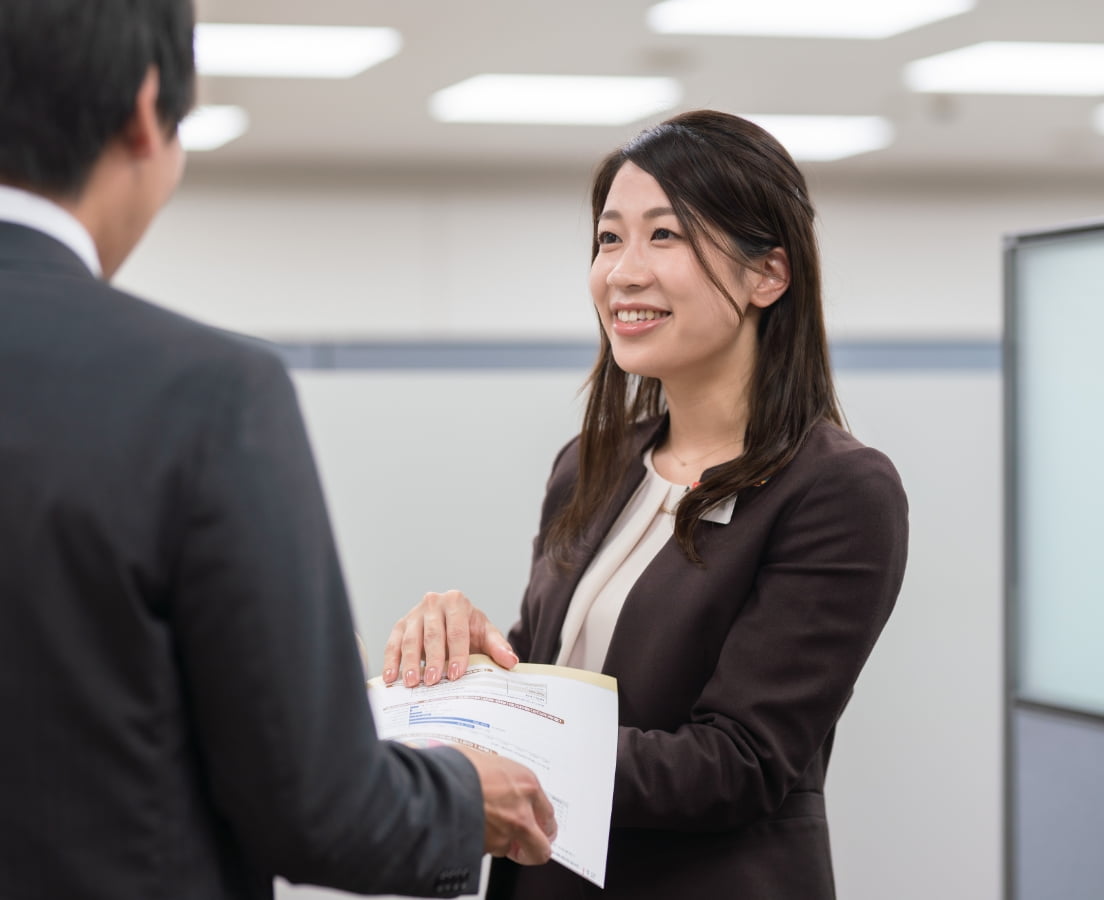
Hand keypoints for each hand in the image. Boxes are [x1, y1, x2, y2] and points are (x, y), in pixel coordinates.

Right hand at [382, 590, 517, 686]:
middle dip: (433, 659)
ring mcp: (414, 613)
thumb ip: (498, 647)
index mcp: (457, 601)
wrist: (451, 619)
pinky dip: (391, 661)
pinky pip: (393, 643)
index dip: (457, 653)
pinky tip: (391, 678)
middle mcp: (433, 603)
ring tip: (412, 682)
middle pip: (432, 634)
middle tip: (433, 681)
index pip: (457, 630)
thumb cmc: (469, 628)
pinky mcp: (400, 625)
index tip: (457, 674)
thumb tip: (511, 661)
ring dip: (409, 662)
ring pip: (410, 639)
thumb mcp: (485, 633)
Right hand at [456, 746, 556, 864]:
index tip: (539, 825)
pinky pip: (486, 850)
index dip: (542, 822)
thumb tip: (495, 776)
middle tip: (527, 845)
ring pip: (509, 850)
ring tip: (483, 824)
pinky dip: (480, 843)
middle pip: (541, 848)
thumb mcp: (487, 760)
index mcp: (526, 784)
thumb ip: (501, 775)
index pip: (547, 813)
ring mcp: (502, 834)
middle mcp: (521, 813)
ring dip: (500, 842)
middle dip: (534, 848)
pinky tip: (469, 827)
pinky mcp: (483, 849)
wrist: (433, 784)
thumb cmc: (457, 766)